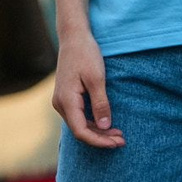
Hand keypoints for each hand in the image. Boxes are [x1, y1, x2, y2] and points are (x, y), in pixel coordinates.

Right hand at [51, 30, 122, 148]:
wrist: (74, 38)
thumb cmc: (86, 55)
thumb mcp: (97, 79)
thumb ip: (100, 103)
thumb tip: (105, 126)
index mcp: (66, 101)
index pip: (81, 131)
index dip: (99, 141)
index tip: (117, 142)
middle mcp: (60, 104)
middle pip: (80, 130)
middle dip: (101, 138)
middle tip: (122, 141)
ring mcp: (61, 101)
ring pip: (79, 125)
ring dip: (98, 131)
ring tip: (118, 135)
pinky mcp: (66, 98)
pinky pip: (79, 116)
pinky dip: (93, 122)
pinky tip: (107, 124)